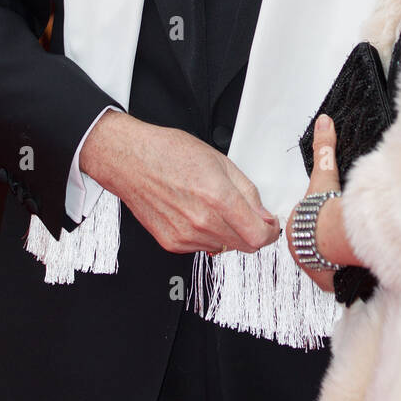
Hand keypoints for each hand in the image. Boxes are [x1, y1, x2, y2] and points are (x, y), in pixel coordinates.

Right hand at [81, 111, 280, 254]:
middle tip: (246, 214)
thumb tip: (263, 215)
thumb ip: (247, 192)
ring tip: (214, 207)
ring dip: (228, 233)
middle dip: (251, 231)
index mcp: (218, 198)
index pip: (259, 236)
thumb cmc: (169, 152)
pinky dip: (207, 235)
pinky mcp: (172, 243)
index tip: (270, 224)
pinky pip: (203, 247)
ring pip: (225, 247)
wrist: (130, 160)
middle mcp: (202, 222)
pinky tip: (196, 213)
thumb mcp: (219, 161)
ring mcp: (185, 236)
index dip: (270, 232)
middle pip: (245, 246)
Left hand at [286, 114, 342, 292]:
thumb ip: (324, 148)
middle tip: (336, 237)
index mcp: (296, 227)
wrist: (332, 238)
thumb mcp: (324, 173)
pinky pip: (335, 280)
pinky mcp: (328, 281)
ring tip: (345, 253)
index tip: (326, 220)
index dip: (315, 222)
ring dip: (333, 261)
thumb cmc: (326, 209)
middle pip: (312, 247)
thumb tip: (323, 121)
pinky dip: (343, 276)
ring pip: (322, 266)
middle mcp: (301, 249)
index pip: (304, 226)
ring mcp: (313, 267)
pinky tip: (351, 269)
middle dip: (322, 244)